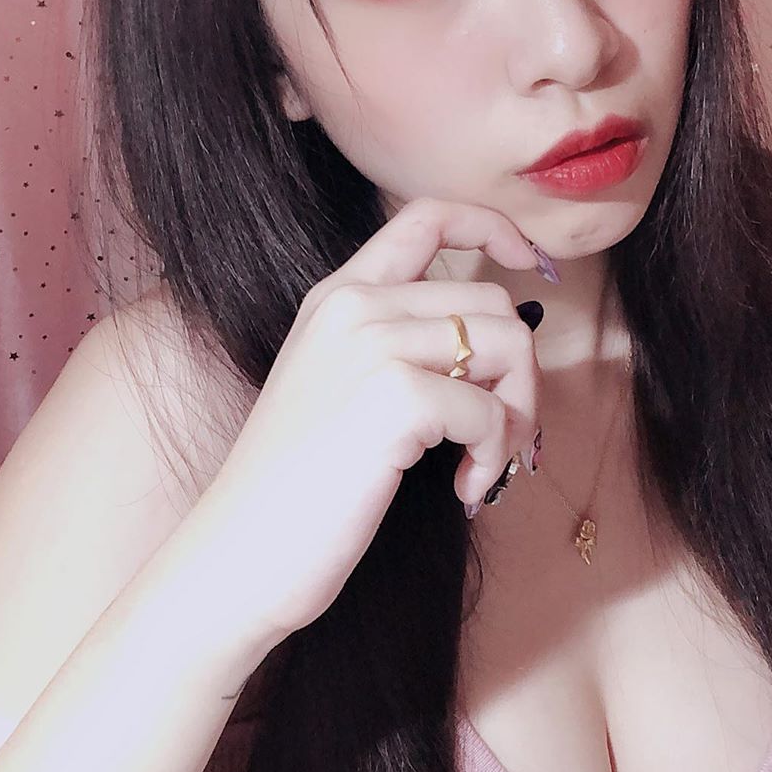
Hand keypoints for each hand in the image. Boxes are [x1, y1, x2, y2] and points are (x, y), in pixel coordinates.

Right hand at [183, 197, 549, 648]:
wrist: (239, 555)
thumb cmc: (298, 489)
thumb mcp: (342, 388)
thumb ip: (405, 346)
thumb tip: (508, 343)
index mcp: (337, 296)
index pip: (427, 216)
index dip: (493, 227)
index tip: (532, 264)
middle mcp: (354, 305)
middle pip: (492, 302)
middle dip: (519, 373)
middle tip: (498, 435)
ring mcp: (372, 344)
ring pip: (509, 344)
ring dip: (516, 414)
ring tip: (481, 463)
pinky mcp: (395, 396)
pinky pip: (493, 410)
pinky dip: (493, 456)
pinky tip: (462, 490)